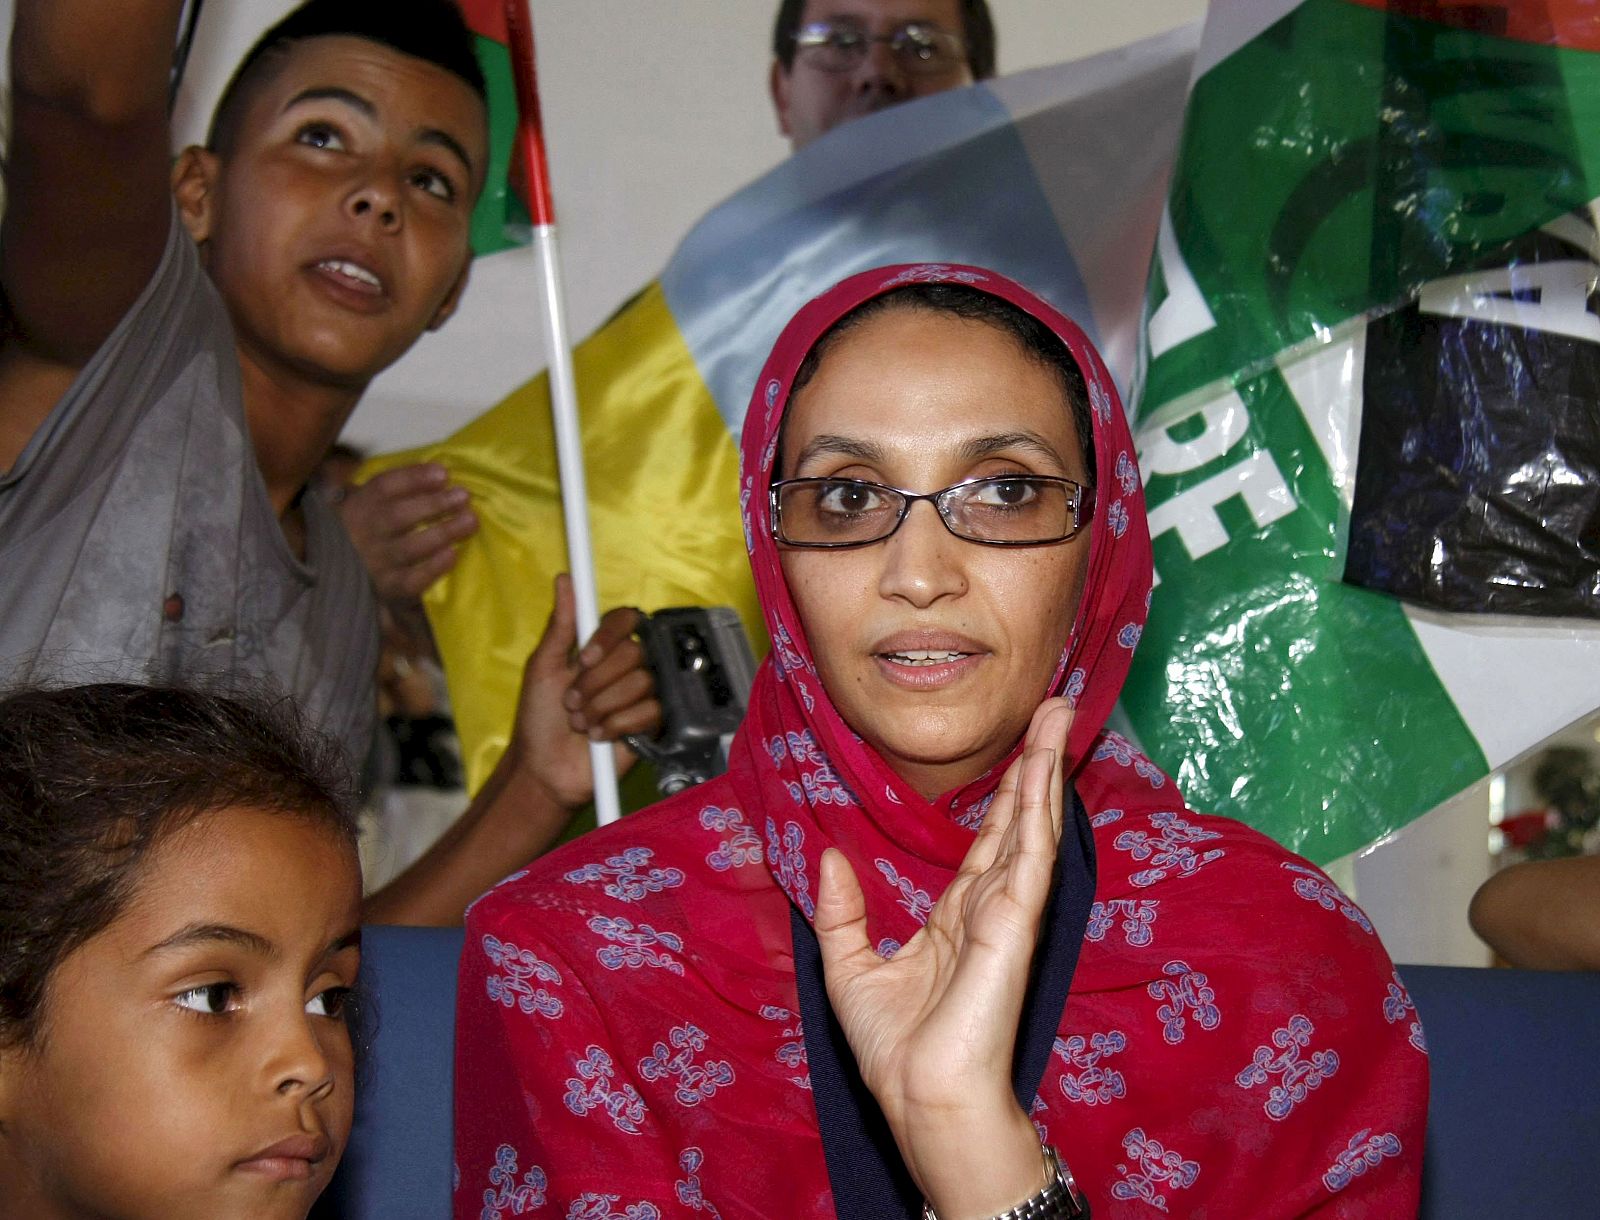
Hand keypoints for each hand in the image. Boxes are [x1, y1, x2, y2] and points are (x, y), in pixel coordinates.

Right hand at [337, 462, 477, 601]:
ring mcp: (376, 563)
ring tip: (470, 521)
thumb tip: (439, 472)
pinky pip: (411, 581)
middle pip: (398, 516)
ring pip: (409, 548)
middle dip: (434, 504)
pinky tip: (452, 555)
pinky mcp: (390, 588)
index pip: (383, 487)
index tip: (443, 473)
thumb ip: (397, 488)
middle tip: (463, 496)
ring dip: (442, 532)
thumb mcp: (372, 504)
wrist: (348, 574)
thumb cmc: (372, 530)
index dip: (413, 478)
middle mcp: (364, 534)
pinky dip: (432, 568)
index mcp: (359, 506)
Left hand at [508, 574, 661, 809]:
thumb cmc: (538, 718)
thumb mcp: (542, 667)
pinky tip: (600, 736)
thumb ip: (560, 625)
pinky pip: (650, 711)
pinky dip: (617, 725)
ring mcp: (641, 695)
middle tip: (571, 703)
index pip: (626, 620)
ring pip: (641, 682)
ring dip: (602, 707)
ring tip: (582, 723)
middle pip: (633, 652)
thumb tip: (564, 579)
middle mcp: (626, 667)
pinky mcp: (651, 724)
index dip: (608, 637)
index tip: (583, 659)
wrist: (544, 768)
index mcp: (601, 647)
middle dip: (595, 683)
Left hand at [814, 698, 1073, 1217]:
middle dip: (1035, 761)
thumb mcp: (851, 969)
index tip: (1020, 748)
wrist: (918, 1095)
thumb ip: (843, 912)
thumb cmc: (895, 1050)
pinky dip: (1039, 808)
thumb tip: (829, 857)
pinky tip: (1045, 769)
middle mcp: (989, 907)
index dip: (1004, 794)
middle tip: (1053, 705)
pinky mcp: (1013, 923)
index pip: (986, 841)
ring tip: (1057, 714)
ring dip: (1043, 767)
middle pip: (1018, 819)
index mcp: (957, 917)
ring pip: (1030, 824)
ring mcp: (1007, 913)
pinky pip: (1029, 854)